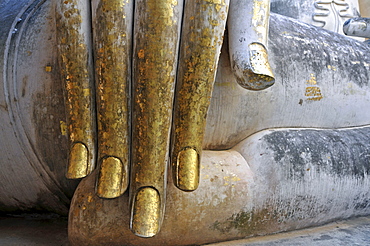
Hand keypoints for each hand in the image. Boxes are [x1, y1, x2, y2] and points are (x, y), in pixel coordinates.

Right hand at [56, 0, 229, 237]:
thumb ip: (245, 31)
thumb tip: (259, 81)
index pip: (194, 70)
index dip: (187, 128)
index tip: (183, 182)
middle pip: (149, 80)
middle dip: (146, 146)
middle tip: (146, 205)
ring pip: (107, 71)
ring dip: (108, 135)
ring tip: (112, 188)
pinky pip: (72, 51)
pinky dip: (75, 103)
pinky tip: (79, 153)